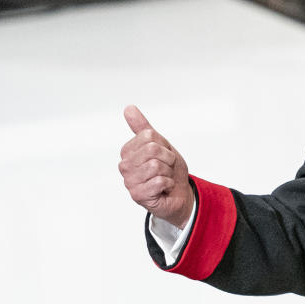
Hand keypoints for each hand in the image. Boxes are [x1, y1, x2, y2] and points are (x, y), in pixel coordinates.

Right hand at [119, 105, 194, 227]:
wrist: (179, 193)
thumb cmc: (168, 169)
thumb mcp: (160, 144)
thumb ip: (142, 127)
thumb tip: (129, 108)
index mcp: (128, 151)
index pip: (149, 136)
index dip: (164, 146)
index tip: (164, 156)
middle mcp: (125, 166)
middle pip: (152, 149)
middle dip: (167, 159)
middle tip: (166, 168)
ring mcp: (129, 181)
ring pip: (156, 166)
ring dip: (168, 172)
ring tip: (164, 178)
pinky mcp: (137, 195)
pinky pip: (159, 181)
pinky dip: (168, 184)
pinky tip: (164, 188)